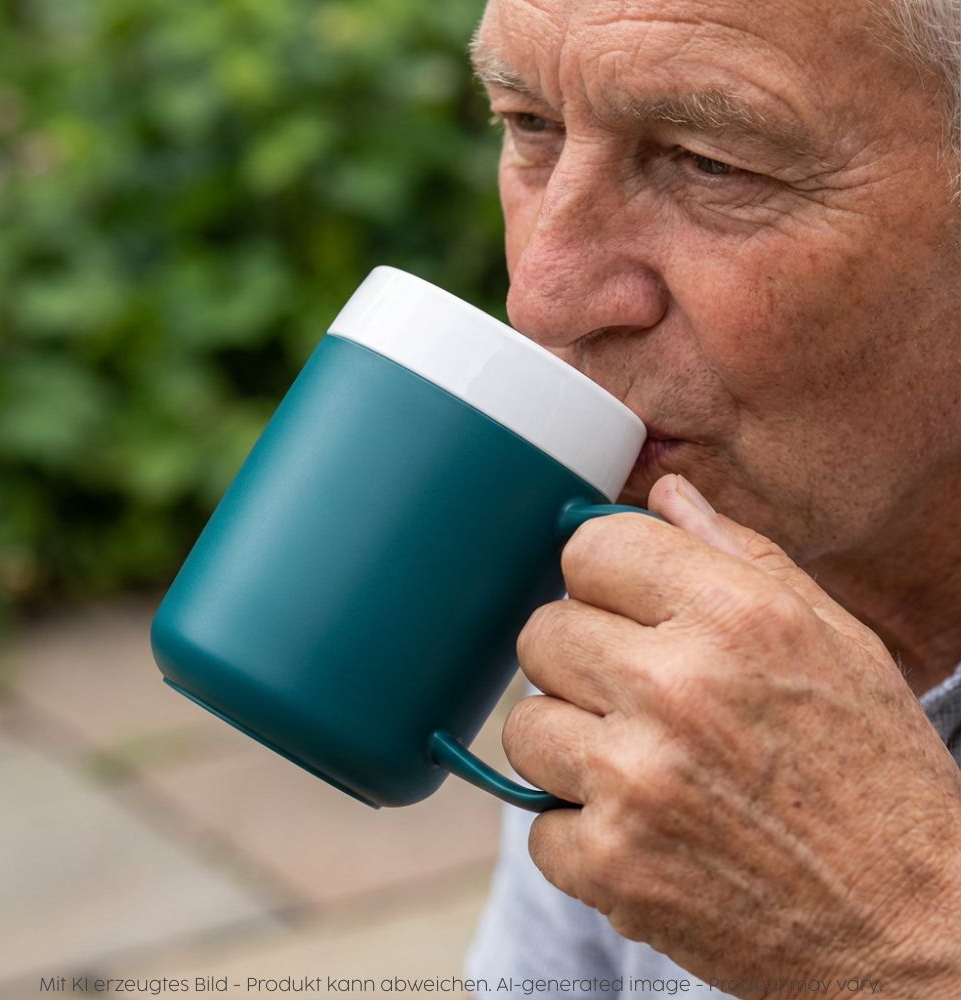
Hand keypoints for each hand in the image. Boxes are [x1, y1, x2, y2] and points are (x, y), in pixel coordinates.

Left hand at [504, 474, 960, 998]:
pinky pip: (536, 824)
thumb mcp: (835, 640)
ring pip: (523, 725)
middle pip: (541, 632)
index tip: (616, 602)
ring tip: (636, 765)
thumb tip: (666, 493)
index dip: (599, 574)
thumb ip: (739, 554)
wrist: (913, 926)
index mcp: (736, 616)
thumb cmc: (875, 775)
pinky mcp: (611, 865)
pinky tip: (641, 831)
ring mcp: (635, 780)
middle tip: (631, 693)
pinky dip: (579, 832)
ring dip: (569, 746)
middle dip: (579, 658)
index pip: (589, 548)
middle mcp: (676, 688)